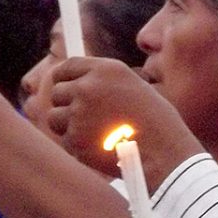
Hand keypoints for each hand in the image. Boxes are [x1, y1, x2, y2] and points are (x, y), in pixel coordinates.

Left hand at [48, 57, 198, 185]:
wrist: (163, 151)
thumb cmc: (154, 121)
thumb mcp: (131, 86)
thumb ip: (103, 83)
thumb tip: (75, 86)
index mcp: (105, 69)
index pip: (67, 67)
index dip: (62, 78)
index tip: (63, 88)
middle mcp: (88, 86)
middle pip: (57, 92)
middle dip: (65, 105)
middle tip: (82, 118)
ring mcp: (79, 113)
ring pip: (54, 117)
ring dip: (66, 126)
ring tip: (90, 134)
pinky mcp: (75, 139)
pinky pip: (65, 140)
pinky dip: (77, 146)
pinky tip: (98, 148)